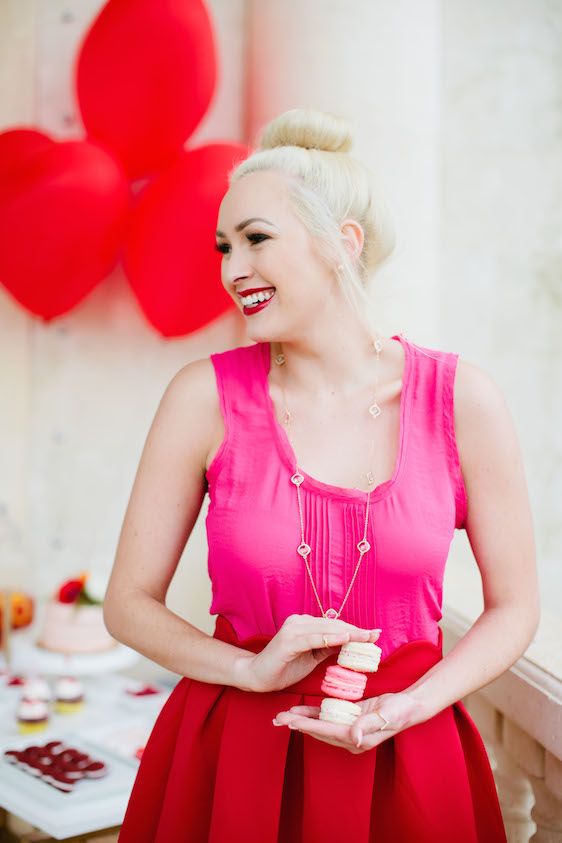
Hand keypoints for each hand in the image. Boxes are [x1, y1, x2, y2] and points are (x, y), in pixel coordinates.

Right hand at [244, 614, 381, 692]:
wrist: (257, 676)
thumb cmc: (284, 667)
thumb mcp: (312, 657)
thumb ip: (328, 648)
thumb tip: (350, 644)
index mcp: (305, 624)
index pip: (335, 625)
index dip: (355, 630)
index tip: (374, 634)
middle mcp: (300, 622)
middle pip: (333, 625)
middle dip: (356, 631)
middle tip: (376, 635)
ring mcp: (293, 629)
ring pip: (326, 629)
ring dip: (348, 633)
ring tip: (366, 637)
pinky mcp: (288, 641)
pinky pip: (313, 638)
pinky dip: (330, 638)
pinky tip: (344, 638)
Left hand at [273, 691, 426, 753]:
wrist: (410, 706)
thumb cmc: (401, 710)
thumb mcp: (387, 715)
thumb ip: (369, 725)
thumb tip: (354, 737)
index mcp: (358, 739)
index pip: (327, 731)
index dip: (307, 726)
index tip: (289, 721)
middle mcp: (351, 738)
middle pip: (319, 731)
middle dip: (298, 725)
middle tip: (277, 718)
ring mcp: (350, 731)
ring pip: (320, 726)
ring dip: (302, 721)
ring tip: (283, 716)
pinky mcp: (350, 721)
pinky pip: (328, 719)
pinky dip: (313, 716)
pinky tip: (301, 712)